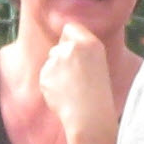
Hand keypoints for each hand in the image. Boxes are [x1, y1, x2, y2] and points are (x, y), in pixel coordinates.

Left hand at [39, 24, 116, 143]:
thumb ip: (81, 51)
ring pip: (51, 61)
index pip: (70, 28)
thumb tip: (60, 46)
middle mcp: (72, 48)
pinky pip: (46, 76)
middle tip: (77, 76)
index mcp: (90, 43)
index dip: (70, 39)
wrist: (89, 116)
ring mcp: (56, 61)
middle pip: (58, 46)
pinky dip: (51, 84)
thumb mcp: (98, 64)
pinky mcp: (45, 74)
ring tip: (72, 87)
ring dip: (57, 71)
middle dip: (63, 57)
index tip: (75, 51)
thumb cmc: (98, 93)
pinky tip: (63, 94)